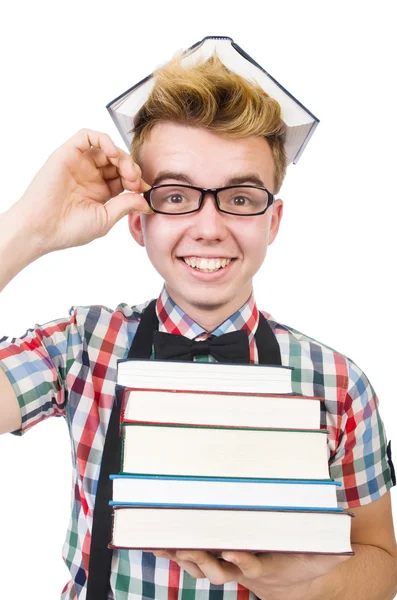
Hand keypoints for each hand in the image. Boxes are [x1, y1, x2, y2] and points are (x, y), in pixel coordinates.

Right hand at [10, 128, 151, 253]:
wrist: (42, 227)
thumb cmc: (70, 228)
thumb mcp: (106, 218)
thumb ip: (126, 205)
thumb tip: (147, 202)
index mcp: (101, 192)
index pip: (125, 178)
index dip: (137, 181)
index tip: (145, 190)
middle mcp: (91, 176)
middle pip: (119, 162)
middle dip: (132, 169)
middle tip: (135, 181)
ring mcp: (80, 164)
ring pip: (107, 148)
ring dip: (122, 156)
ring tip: (126, 171)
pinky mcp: (68, 153)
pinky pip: (87, 136)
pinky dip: (103, 139)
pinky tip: (113, 154)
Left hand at [151, 549, 349, 597]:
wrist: (289, 576)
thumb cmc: (304, 561)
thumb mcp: (320, 556)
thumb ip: (328, 551)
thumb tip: (343, 545)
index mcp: (265, 567)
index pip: (251, 565)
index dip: (241, 561)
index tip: (232, 553)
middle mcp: (242, 568)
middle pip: (219, 569)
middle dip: (202, 561)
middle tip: (187, 550)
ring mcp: (227, 563)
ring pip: (201, 564)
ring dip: (182, 557)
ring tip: (164, 546)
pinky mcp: (217, 555)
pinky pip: (194, 554)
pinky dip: (176, 550)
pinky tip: (158, 543)